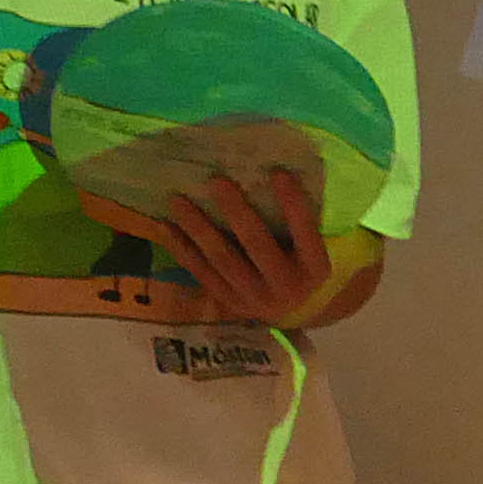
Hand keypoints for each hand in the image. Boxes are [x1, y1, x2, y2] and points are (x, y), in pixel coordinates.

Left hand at [144, 164, 336, 326]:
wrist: (295, 311)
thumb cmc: (305, 264)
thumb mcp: (317, 248)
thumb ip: (302, 221)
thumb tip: (276, 172)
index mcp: (316, 269)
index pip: (306, 232)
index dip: (293, 204)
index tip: (278, 172)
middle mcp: (287, 287)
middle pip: (257, 245)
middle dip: (236, 211)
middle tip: (215, 180)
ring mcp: (255, 298)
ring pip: (222, 259)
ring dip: (197, 228)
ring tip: (177, 200)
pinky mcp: (230, 303)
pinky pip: (201, 272)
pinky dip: (181, 249)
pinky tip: (165, 226)